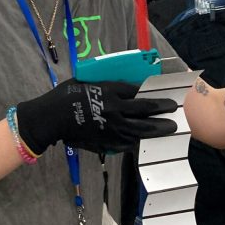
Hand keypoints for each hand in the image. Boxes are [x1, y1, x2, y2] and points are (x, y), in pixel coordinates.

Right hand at [16, 79, 177, 154]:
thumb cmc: (65, 95)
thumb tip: (121, 87)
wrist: (51, 118)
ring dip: (157, 129)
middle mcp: (113, 109)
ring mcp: (111, 127)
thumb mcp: (85, 82)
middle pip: (144, 109)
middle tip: (173, 109)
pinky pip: (128, 142)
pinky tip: (148, 141)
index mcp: (108, 91)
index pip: (136, 91)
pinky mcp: (106, 141)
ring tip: (169, 128)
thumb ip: (104, 85)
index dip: (152, 92)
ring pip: (140, 129)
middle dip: (161, 109)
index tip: (163, 93)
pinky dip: (140, 141)